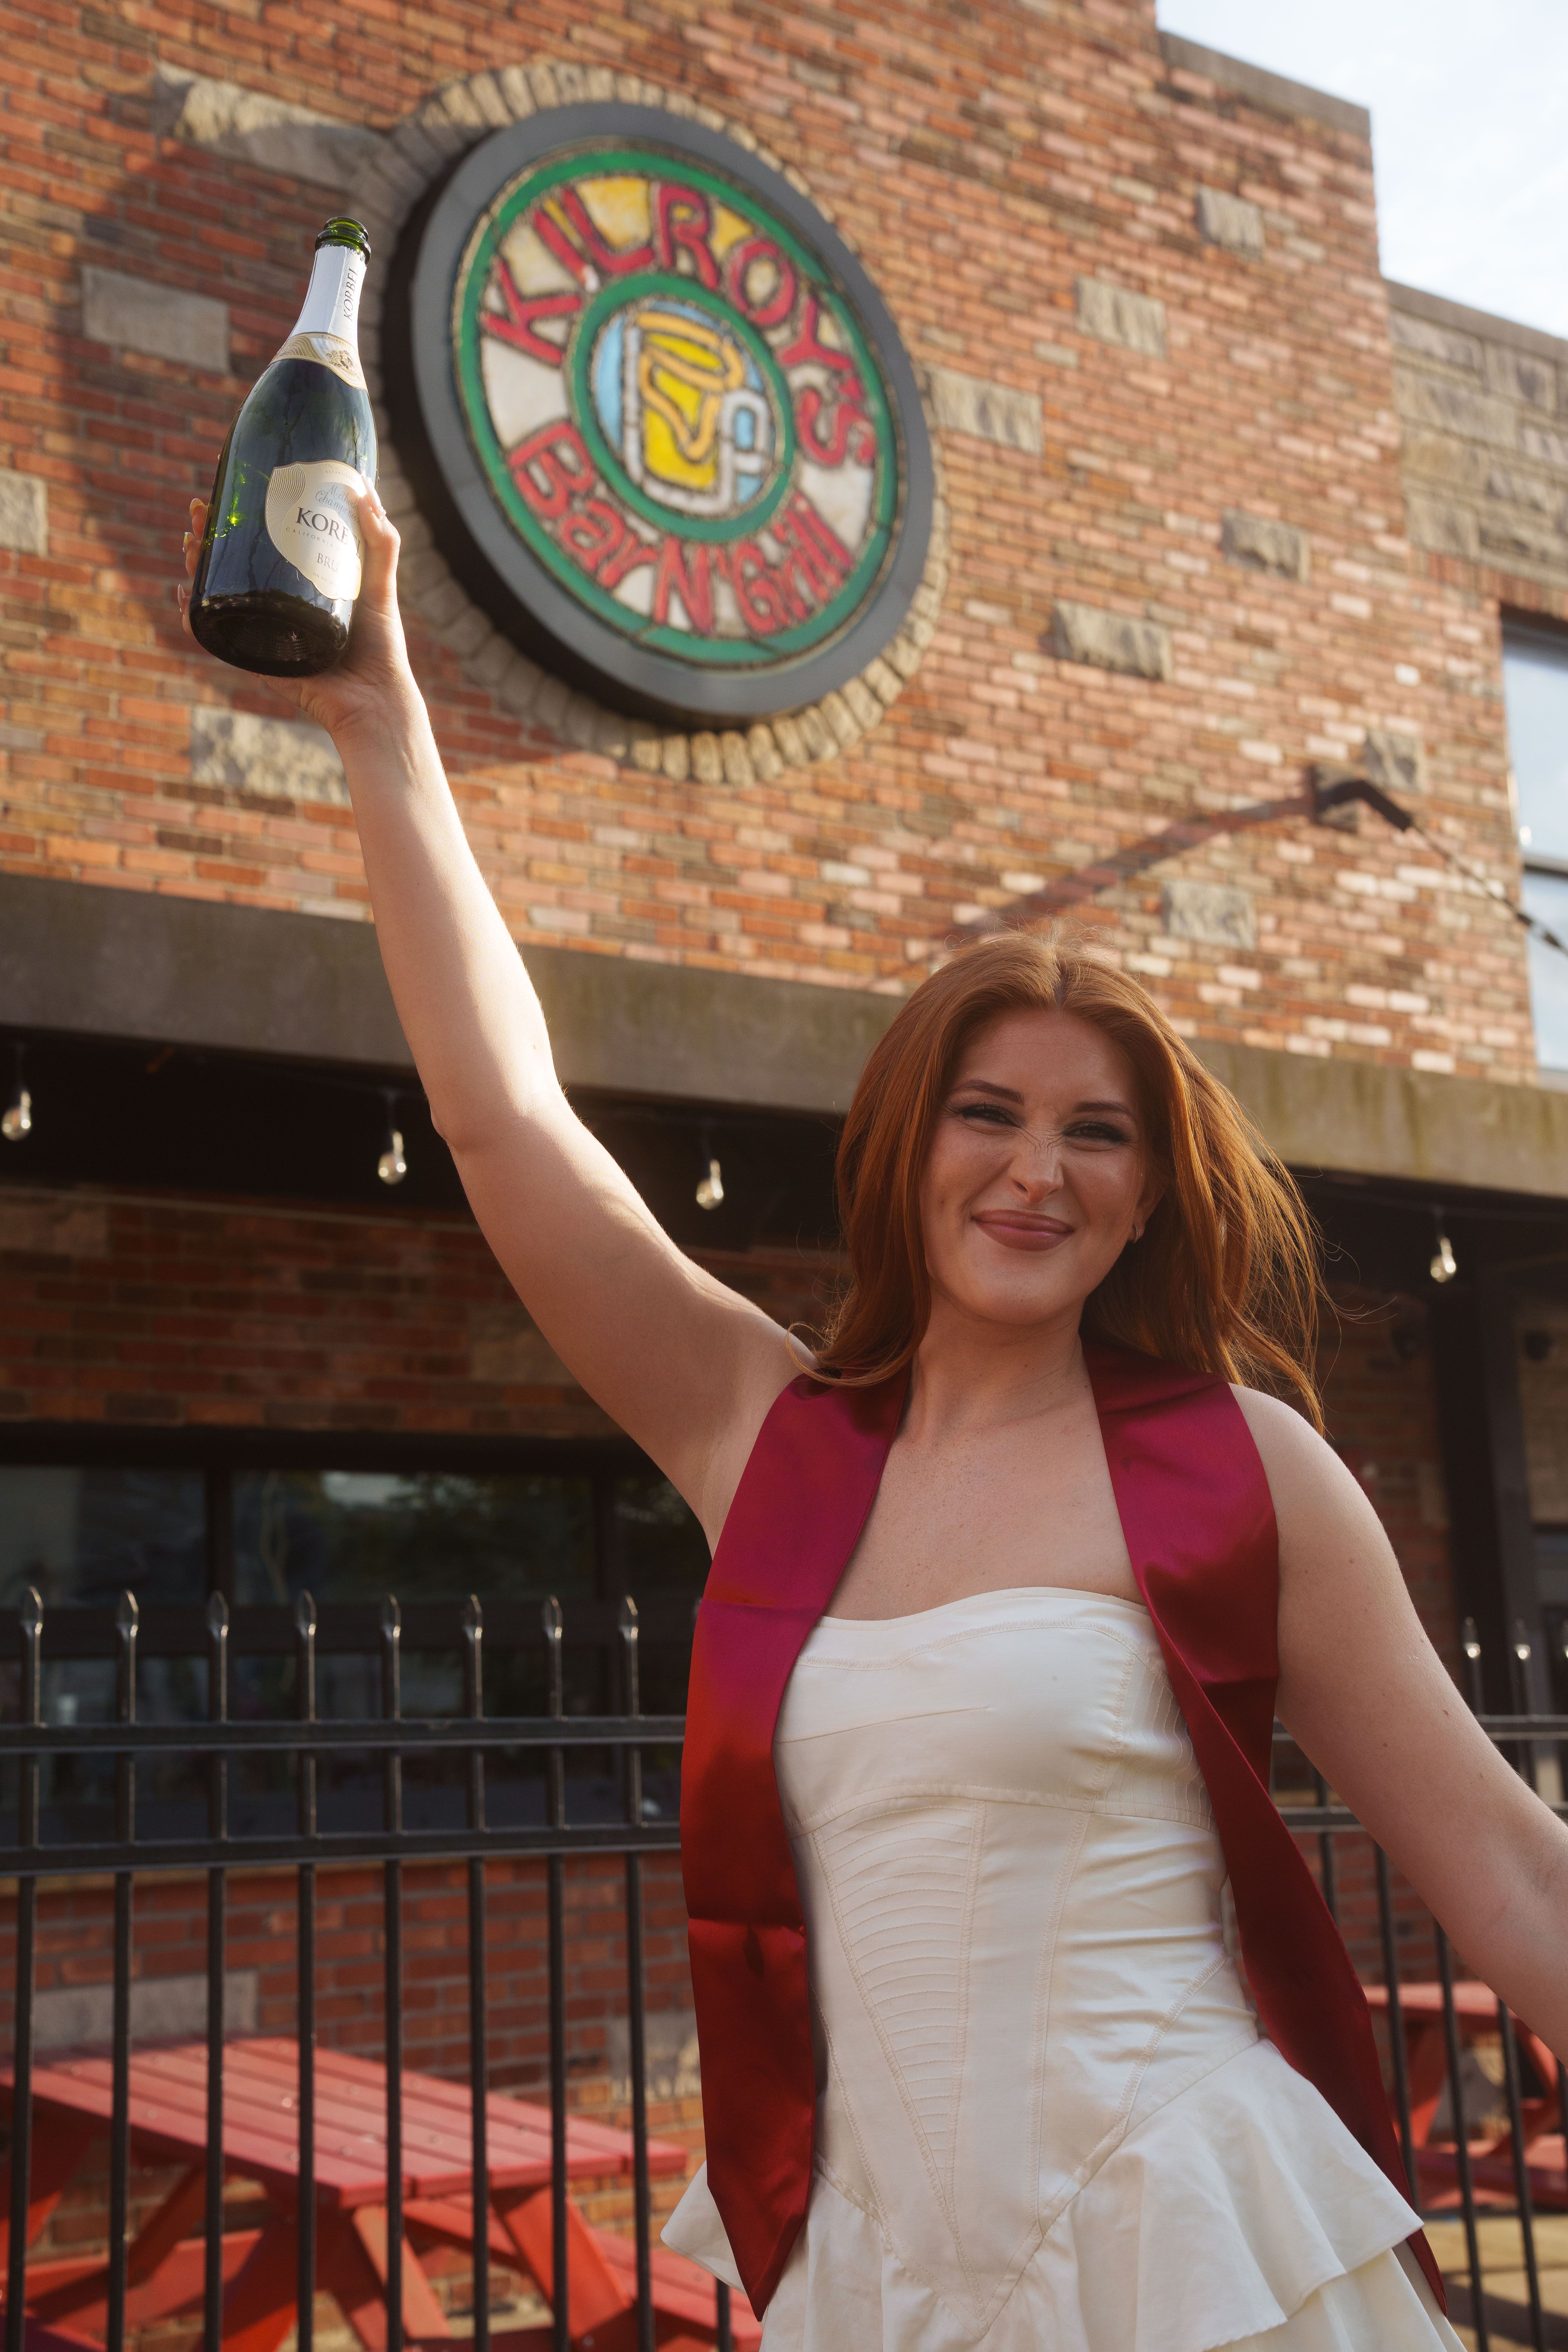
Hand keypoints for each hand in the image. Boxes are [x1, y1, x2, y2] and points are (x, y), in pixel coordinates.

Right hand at [178, 483, 419, 745]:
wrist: (376, 700)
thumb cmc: (382, 648)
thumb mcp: (380, 587)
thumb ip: (382, 544)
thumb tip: (366, 492)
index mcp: (298, 584)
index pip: (261, 542)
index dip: (238, 515)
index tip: (228, 484)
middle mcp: (276, 605)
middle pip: (230, 562)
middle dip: (206, 532)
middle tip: (198, 509)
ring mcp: (262, 631)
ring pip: (217, 592)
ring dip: (195, 565)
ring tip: (190, 541)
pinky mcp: (256, 659)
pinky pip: (216, 637)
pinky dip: (194, 617)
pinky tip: (181, 597)